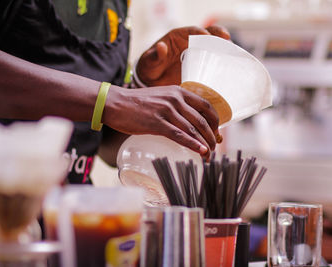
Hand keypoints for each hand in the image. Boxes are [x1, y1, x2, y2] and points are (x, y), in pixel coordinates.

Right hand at [103, 85, 218, 156]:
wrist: (115, 103)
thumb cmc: (138, 103)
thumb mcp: (162, 96)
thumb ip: (176, 105)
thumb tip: (190, 122)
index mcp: (179, 92)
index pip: (206, 106)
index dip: (215, 122)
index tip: (216, 133)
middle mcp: (176, 99)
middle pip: (202, 120)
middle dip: (211, 137)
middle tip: (214, 149)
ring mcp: (167, 111)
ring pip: (193, 130)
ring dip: (204, 145)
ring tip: (208, 156)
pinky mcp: (157, 123)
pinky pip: (179, 135)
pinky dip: (192, 144)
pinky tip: (200, 151)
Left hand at [136, 25, 229, 86]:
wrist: (152, 82)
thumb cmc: (149, 68)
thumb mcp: (149, 62)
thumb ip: (155, 55)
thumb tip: (161, 47)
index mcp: (177, 37)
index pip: (192, 31)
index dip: (200, 32)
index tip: (206, 36)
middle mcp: (190, 43)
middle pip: (207, 34)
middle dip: (218, 34)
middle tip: (226, 38)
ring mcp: (197, 54)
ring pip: (213, 47)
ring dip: (223, 47)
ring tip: (233, 52)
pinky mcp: (201, 66)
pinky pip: (213, 62)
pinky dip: (221, 62)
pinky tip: (229, 67)